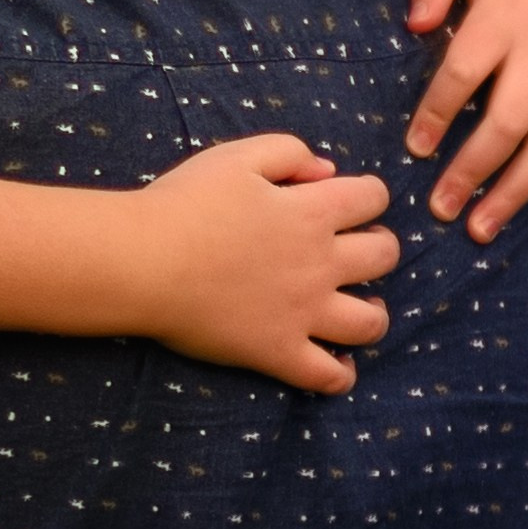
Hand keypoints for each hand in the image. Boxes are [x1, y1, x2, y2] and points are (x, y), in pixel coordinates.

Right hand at [134, 136, 398, 395]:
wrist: (143, 262)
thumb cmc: (184, 204)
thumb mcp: (237, 156)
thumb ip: (289, 152)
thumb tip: (326, 171)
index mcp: (313, 211)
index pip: (373, 198)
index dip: (367, 196)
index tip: (350, 203)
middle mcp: (320, 263)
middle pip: (384, 257)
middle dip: (379, 249)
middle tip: (356, 252)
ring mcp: (302, 313)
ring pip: (370, 322)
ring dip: (374, 313)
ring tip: (361, 309)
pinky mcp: (276, 352)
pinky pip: (326, 376)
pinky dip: (341, 375)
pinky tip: (339, 366)